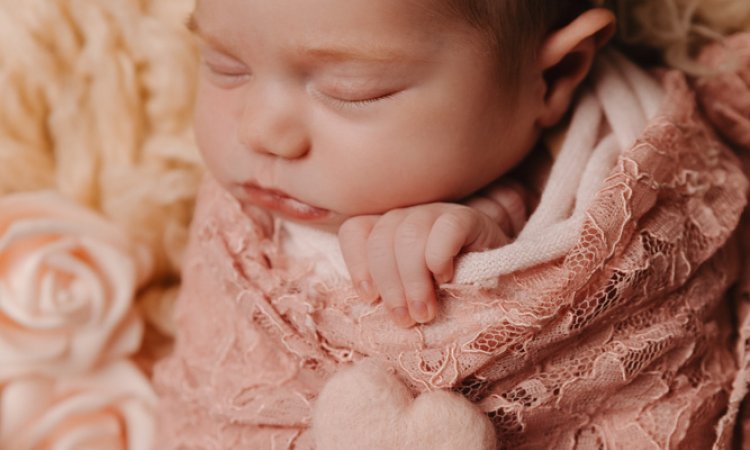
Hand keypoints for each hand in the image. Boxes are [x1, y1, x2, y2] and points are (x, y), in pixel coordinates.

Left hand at [338, 203, 508, 327]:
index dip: (357, 264)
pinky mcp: (466, 218)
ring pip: (408, 236)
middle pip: (380, 240)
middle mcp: (407, 216)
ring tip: (425, 312)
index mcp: (386, 230)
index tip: (369, 297)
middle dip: (389, 285)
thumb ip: (387, 291)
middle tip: (404, 319)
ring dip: (413, 281)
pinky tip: (447, 277)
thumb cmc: (445, 289)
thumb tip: (367, 306)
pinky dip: (440, 258)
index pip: (355, 231)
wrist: (498, 274)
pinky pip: (444, 230)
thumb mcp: (409, 291)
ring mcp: (435, 213)